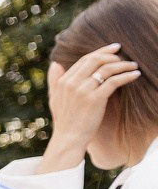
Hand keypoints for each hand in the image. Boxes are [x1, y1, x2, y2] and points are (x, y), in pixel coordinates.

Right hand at [39, 44, 140, 170]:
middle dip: (113, 55)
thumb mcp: (55, 98)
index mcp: (63, 81)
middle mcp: (72, 83)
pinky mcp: (95, 99)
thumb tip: (55, 64)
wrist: (68, 139)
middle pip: (96, 60)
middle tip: (125, 56)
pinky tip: (135, 75)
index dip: (101, 51)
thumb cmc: (65, 121)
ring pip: (107, 69)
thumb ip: (54, 80)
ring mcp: (83, 91)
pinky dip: (127, 76)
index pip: (85, 59)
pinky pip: (114, 82)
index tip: (114, 49)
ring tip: (133, 66)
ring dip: (123, 65)